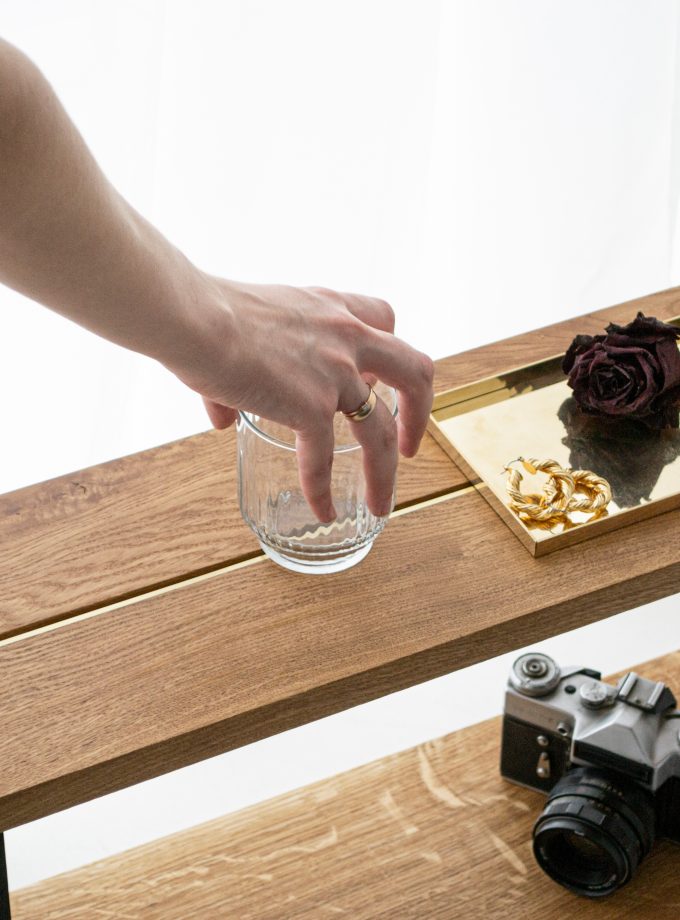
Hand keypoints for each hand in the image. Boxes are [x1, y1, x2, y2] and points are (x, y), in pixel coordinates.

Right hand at [175, 277, 433, 521]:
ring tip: (381, 504)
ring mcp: (335, 373)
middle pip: (415, 372)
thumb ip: (242, 372)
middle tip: (409, 446)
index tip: (374, 379)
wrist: (194, 317)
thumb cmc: (206, 314)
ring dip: (386, 472)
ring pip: (382, 430)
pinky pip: (323, 459)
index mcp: (333, 308)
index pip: (383, 318)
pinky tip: (322, 512)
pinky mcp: (310, 405)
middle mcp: (347, 337)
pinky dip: (322, 491)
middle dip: (420, 413)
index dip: (385, 353)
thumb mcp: (242, 329)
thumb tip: (223, 418)